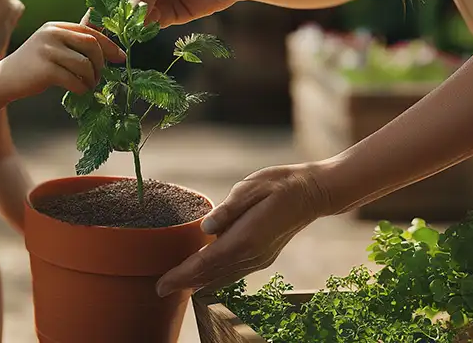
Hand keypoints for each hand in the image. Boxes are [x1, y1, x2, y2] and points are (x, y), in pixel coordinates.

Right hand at [0, 22, 124, 102]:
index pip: (90, 31)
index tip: (120, 57)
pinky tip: (80, 92)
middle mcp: (51, 34)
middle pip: (91, 44)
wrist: (2, 80)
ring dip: (93, 78)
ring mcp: (47, 51)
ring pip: (85, 64)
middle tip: (100, 76)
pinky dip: (82, 88)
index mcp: (55, 26)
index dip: (109, 44)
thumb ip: (71, 43)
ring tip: (89, 86)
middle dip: (102, 62)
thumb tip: (104, 46)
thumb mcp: (50, 47)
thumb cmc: (31, 66)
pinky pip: (75, 80)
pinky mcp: (45, 70)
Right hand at [104, 0, 258, 27]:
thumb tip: (129, 14)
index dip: (99, 6)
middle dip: (111, 23)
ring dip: (128, 29)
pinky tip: (149, 26)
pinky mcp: (170, 14)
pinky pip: (152, 26)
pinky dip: (147, 30)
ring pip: (133, 20)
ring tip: (124, 34)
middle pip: (116, 8)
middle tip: (102, 39)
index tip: (90, 25)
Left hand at [156, 162, 333, 296]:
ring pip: (223, 277)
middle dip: (185, 283)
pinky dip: (216, 277)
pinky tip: (207, 276)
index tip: (162, 285)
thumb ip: (227, 211)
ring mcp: (260, 259)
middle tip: (160, 288)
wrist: (312, 192)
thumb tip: (205, 230)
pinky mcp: (264, 256)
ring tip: (178, 284)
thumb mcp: (250, 188)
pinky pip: (234, 272)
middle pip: (212, 275)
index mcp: (246, 238)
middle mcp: (252, 255)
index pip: (206, 263)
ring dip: (200, 282)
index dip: (182, 275)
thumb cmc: (279, 184)